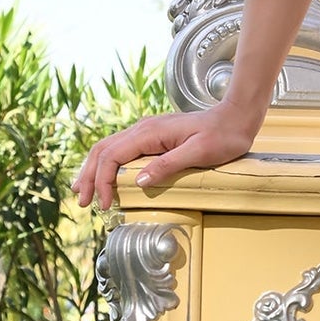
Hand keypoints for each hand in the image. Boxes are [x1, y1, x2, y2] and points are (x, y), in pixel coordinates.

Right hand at [73, 106, 256, 211]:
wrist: (237, 117)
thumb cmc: (223, 135)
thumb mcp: (199, 152)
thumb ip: (168, 165)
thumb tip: (138, 181)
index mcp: (150, 132)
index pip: (112, 156)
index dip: (103, 181)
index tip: (103, 204)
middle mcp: (143, 128)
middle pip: (103, 151)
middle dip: (89, 177)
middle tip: (82, 202)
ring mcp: (147, 131)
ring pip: (109, 148)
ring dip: (94, 170)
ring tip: (84, 190)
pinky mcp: (154, 136)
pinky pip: (122, 149)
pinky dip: (107, 164)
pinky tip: (106, 176)